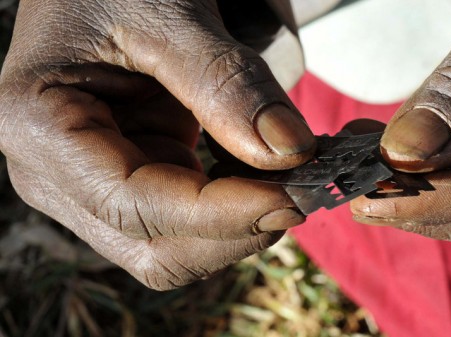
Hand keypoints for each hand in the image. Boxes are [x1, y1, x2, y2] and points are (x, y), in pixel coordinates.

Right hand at [0, 0, 314, 289]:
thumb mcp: (167, 13)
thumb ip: (226, 83)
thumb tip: (289, 151)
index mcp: (40, 128)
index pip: (135, 206)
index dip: (221, 214)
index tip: (291, 197)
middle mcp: (56, 175)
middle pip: (154, 249)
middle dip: (233, 231)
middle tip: (299, 192)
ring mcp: (94, 185)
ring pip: (175, 246)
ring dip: (238, 225)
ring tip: (286, 177)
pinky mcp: (131, 180)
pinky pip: (187, 220)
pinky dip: (233, 208)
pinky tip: (262, 171)